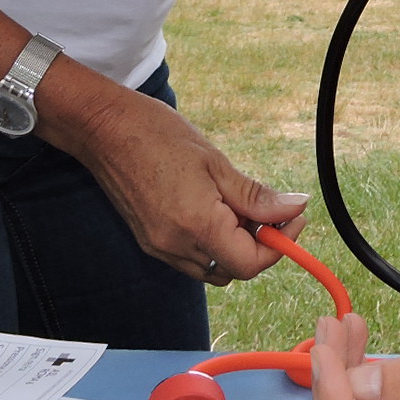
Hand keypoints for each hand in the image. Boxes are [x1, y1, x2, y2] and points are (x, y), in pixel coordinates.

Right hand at [55, 82, 307, 283]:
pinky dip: (211, 243)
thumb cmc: (159, 135)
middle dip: (259, 245)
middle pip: (233, 269)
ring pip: (212, 268)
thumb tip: (294, 207)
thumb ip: (255, 195)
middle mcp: (175, 245)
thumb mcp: (216, 162)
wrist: (104, 129)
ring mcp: (159, 247)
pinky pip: (191, 258)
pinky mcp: (149, 241)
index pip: (251, 264)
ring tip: (238, 205)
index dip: (279, 245)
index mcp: (197, 225)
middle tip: (267, 208)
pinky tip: (214, 209)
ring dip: (234, 246)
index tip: (292, 217)